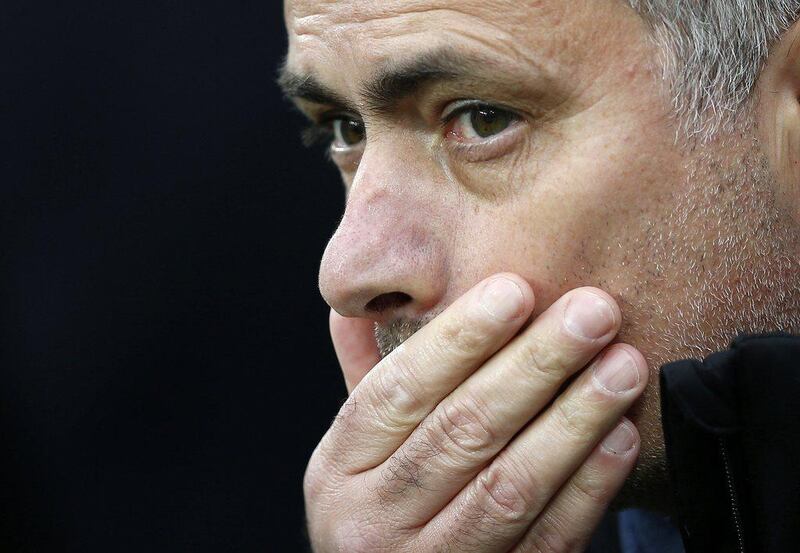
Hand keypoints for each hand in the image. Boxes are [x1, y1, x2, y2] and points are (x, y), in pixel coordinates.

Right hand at [305, 274, 647, 551]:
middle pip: (461, 431)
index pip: (398, 390)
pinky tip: (621, 436)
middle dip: (534, 364)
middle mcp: (374, 518)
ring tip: (622, 365)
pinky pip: (547, 540)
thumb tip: (377, 297)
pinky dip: (589, 486)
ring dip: (574, 418)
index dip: (459, 338)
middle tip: (592, 312)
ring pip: (509, 485)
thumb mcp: (358, 448)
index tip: (515, 289)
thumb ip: (374, 379)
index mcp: (339, 467)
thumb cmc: (380, 500)